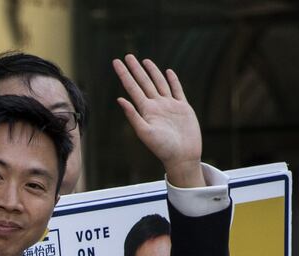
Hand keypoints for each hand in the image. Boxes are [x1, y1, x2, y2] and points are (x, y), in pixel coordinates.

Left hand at [113, 55, 202, 187]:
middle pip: (143, 82)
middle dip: (135, 69)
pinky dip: (172, 80)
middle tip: (127, 55)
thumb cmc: (162, 148)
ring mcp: (169, 105)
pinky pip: (177, 90)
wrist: (182, 156)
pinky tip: (168, 72)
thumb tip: (120, 99)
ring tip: (145, 61)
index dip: (124, 74)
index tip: (116, 62)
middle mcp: (156, 106)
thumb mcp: (145, 132)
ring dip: (152, 72)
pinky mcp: (182, 107)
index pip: (132, 88)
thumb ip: (133, 116)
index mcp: (145, 110)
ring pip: (159, 83)